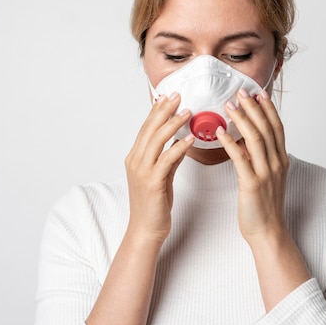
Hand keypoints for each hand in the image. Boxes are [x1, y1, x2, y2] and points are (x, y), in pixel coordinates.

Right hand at [125, 92, 193, 243]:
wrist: (146, 229)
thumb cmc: (153, 205)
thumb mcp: (162, 177)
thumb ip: (169, 158)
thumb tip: (180, 142)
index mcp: (135, 158)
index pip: (146, 128)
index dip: (157, 110)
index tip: (168, 96)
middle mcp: (135, 161)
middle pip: (150, 129)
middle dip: (164, 110)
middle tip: (178, 95)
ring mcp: (142, 171)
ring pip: (156, 140)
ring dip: (173, 124)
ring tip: (188, 111)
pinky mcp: (152, 182)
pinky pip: (166, 159)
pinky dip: (178, 147)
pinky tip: (190, 139)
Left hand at [216, 88, 289, 243]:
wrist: (267, 231)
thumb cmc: (263, 205)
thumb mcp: (267, 176)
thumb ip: (261, 157)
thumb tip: (247, 139)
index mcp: (281, 160)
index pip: (277, 127)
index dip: (269, 109)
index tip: (259, 93)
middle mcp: (277, 162)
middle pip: (267, 127)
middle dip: (254, 107)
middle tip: (241, 91)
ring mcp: (266, 172)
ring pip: (255, 138)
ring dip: (241, 119)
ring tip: (229, 105)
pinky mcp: (252, 183)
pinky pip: (240, 157)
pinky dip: (229, 142)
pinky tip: (219, 132)